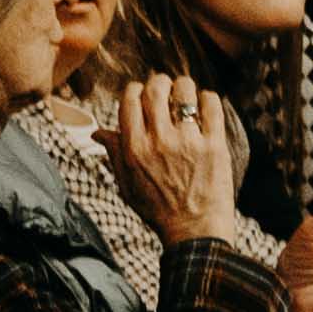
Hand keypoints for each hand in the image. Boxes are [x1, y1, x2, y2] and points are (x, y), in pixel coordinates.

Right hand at [109, 76, 245, 245]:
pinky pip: (213, 109)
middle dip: (159, 81)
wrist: (193, 230)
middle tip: (165, 83)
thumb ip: (114, 153)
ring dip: (185, 86)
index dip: (135, 89)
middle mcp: (158, 141)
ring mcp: (188, 142)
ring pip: (185, 95)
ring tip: (186, 89)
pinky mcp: (215, 146)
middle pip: (156, 92)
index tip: (141, 90)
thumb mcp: (126, 184)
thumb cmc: (157, 209)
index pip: (130, 102)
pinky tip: (206, 101)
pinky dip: (209, 98)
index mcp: (134, 148)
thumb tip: (98, 131)